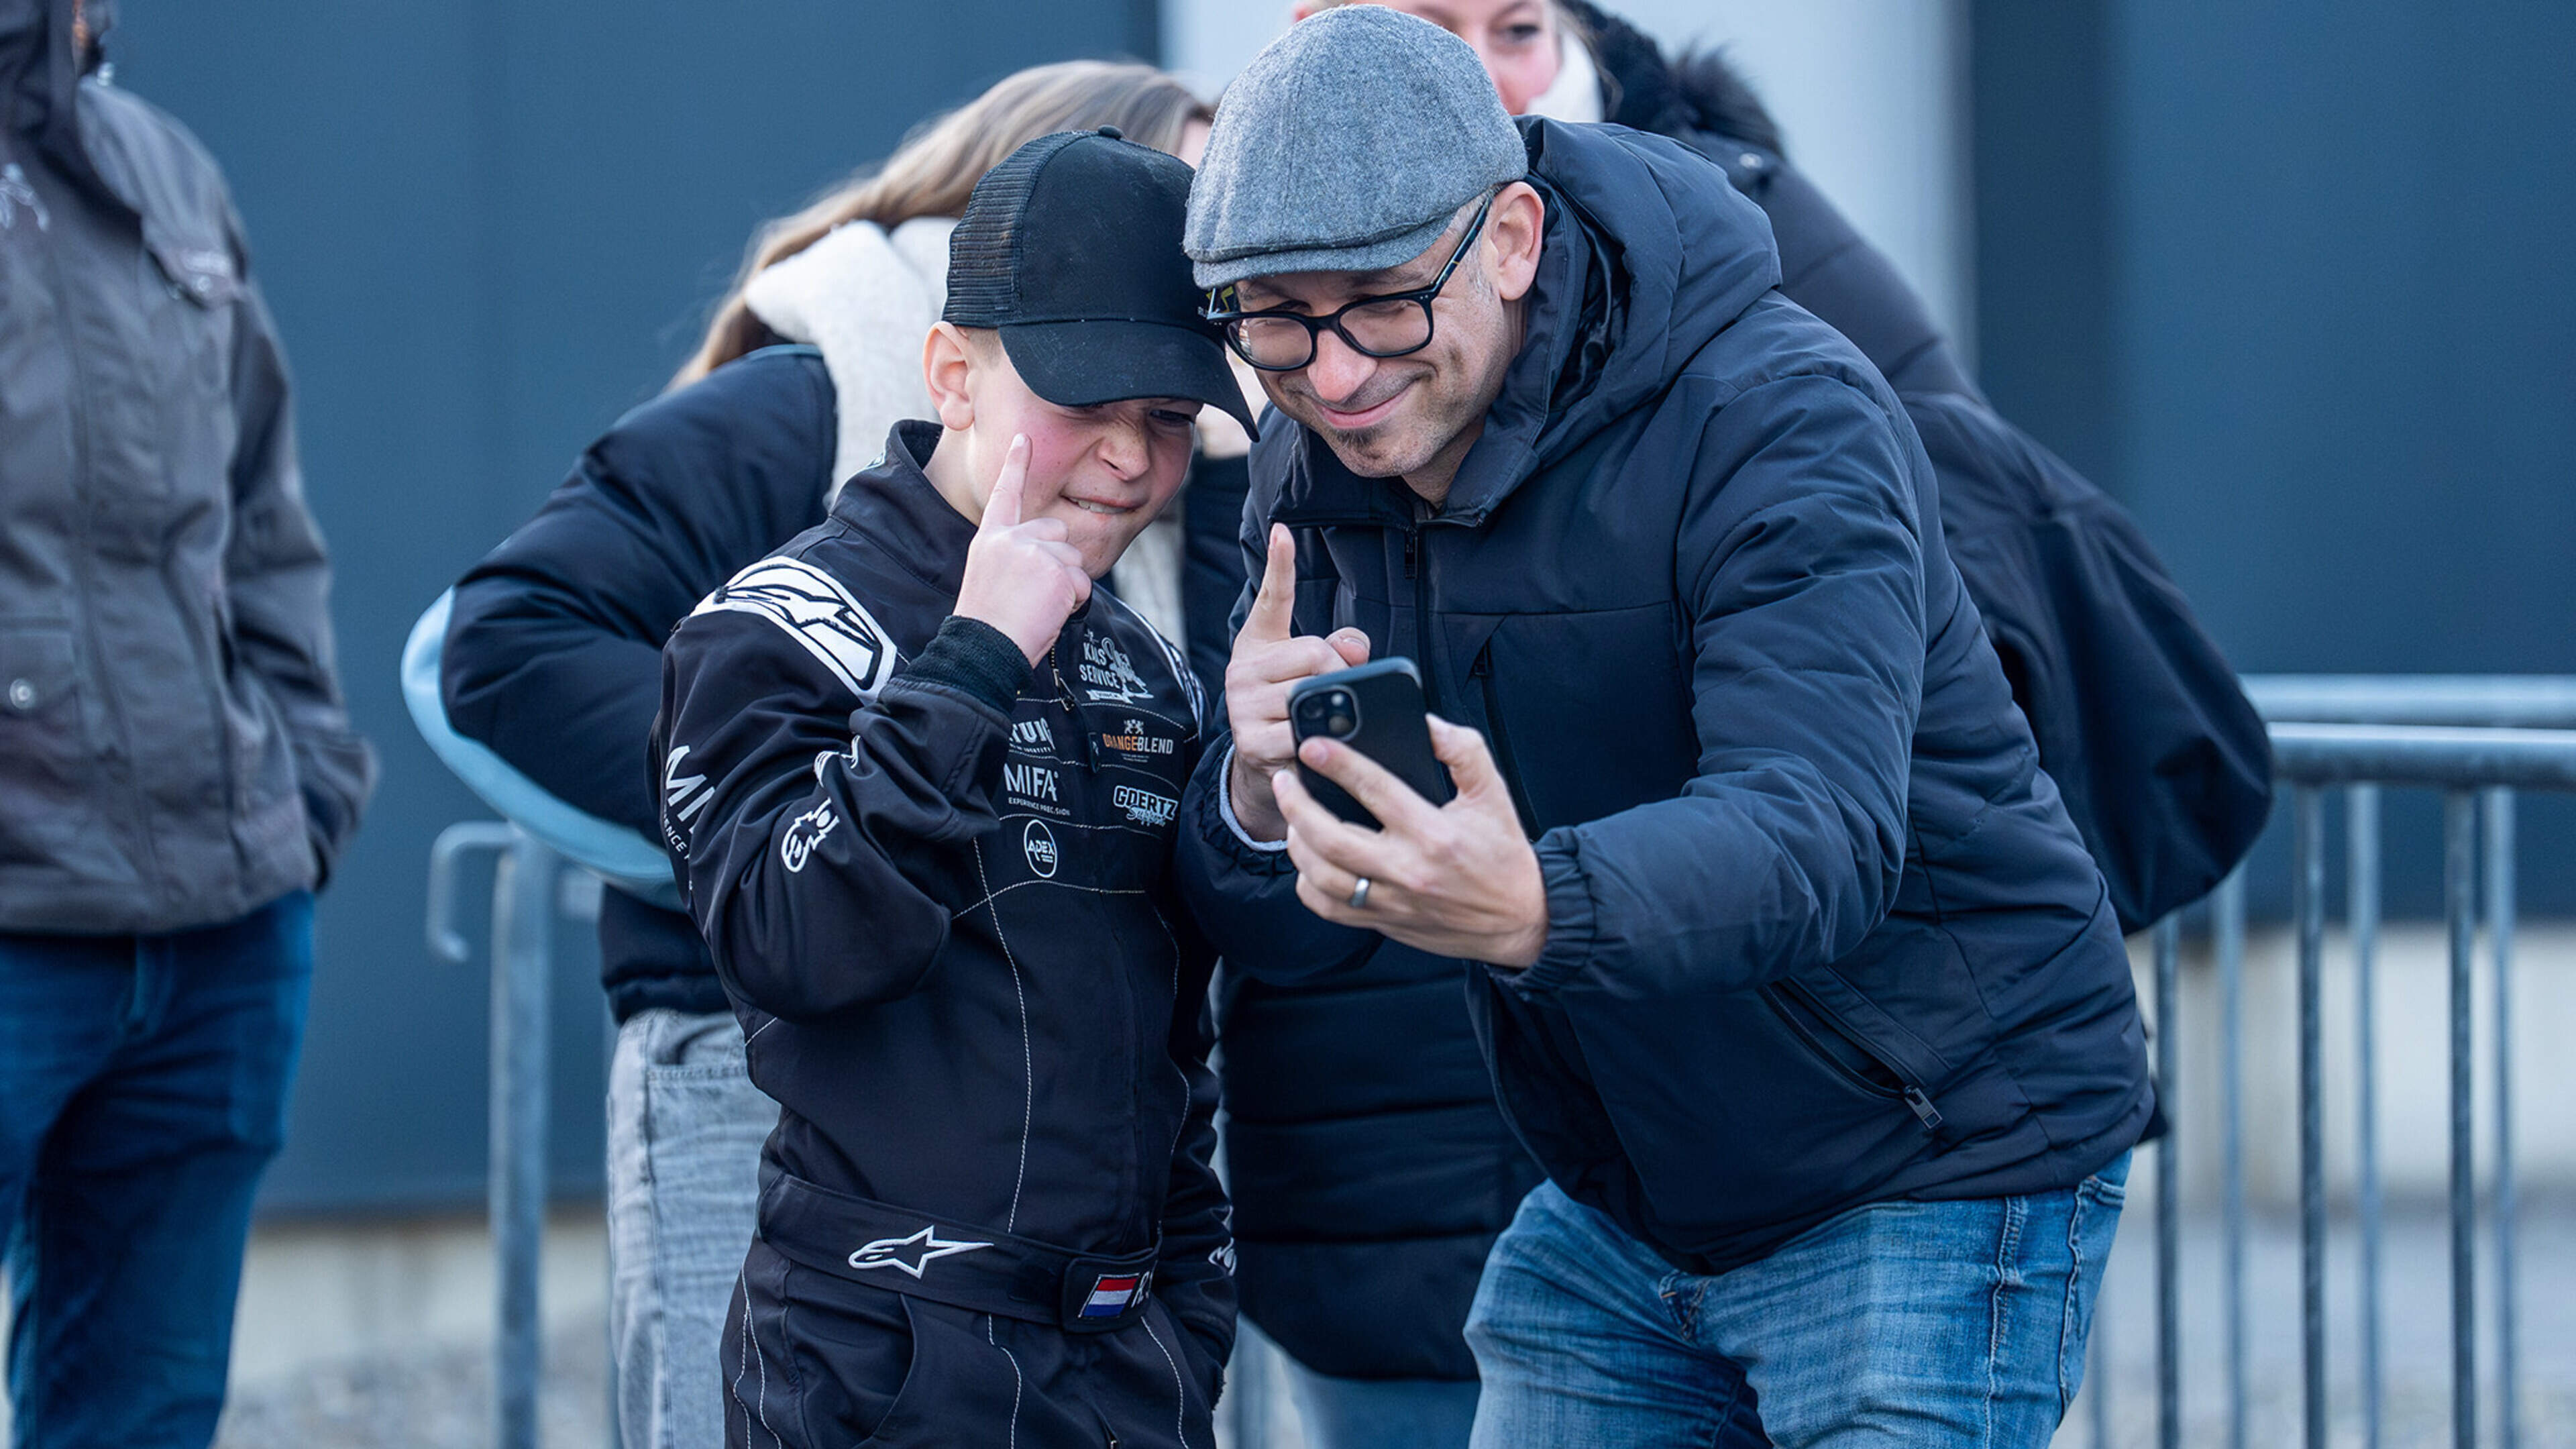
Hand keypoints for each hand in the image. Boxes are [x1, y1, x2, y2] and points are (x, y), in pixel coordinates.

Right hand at [953, 435, 1090, 664]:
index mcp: (990, 539)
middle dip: (1059, 560)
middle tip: (1035, 593)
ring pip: (1073, 559)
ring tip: (1037, 607)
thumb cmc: (989, 625)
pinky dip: (1072, 602)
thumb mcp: (992, 579)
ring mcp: (1034, 551)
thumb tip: (1052, 559)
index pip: (1005, 494)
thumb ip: (1017, 558)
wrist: (983, 648)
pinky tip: (1048, 612)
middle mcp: (1011, 538)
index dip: (1016, 464)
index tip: (1024, 438)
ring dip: (1066, 585)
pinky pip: (1082, 583)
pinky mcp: (1056, 570)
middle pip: (1057, 531)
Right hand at [1224, 523, 1370, 839]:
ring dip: (1333, 707)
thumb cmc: (1293, 712)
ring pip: (1312, 689)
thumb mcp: (1312, 676)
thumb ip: (1339, 651)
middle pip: (1314, 652)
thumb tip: (1356, 647)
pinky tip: (1317, 743)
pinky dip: (1321, 737)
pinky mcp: (1251, 740)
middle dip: (1339, 674)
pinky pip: (1303, 729)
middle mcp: (1242, 668)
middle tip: (1337, 697)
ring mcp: (1242, 704)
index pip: (1271, 598)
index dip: (1279, 564)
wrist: (1266, 770)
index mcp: (1258, 644)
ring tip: (1323, 722)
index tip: (1282, 531)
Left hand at [1271, 715, 1548, 966]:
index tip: (1311, 746)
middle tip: (1285, 780)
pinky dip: (1309, 884)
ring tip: (1292, 817)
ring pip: (1322, 876)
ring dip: (1297, 843)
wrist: (1520, 920)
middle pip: (1332, 838)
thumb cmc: (1503, 854)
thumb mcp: (1493, 793)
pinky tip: (1309, 860)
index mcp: (1434, 834)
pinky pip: (1330, 907)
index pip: (1376, 791)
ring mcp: (1393, 901)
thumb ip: (1463, 751)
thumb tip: (1426, 723)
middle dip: (1298, 805)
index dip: (1339, 764)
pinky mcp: (1386, 922)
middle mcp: (1408, 870)